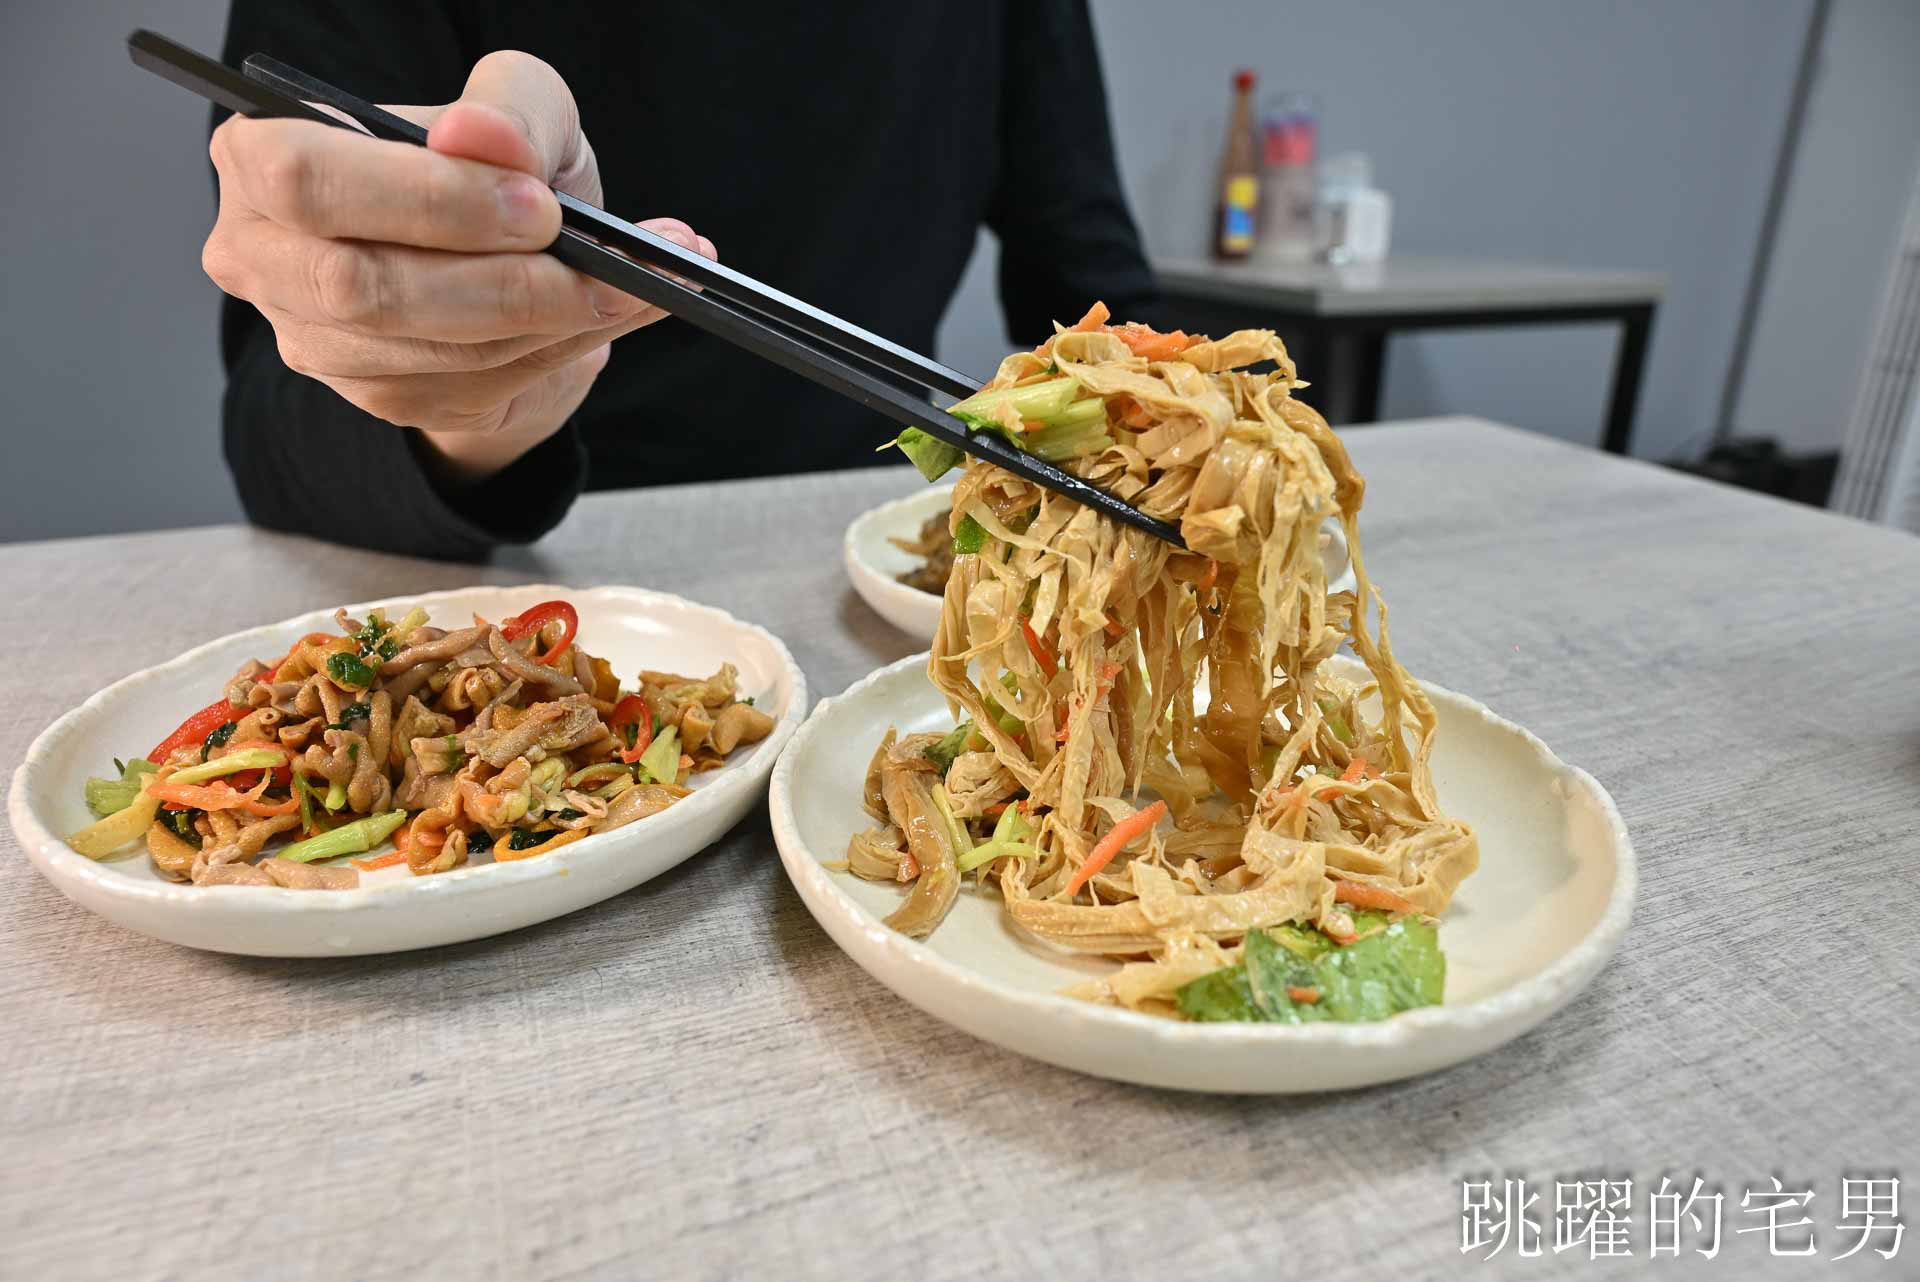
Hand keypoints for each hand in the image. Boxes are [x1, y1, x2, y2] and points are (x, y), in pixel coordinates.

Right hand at [203, 52, 714, 480]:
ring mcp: (320, 342)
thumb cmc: (491, 165)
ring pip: (433, 349)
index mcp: (262, 158)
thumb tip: (484, 138)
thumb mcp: (517, 105)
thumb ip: (510, 107)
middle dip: (502, 280)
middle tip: (601, 261)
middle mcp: (267, 258)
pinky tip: (613, 313)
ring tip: (642, 282)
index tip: (538, 204)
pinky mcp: (385, 398)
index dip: (428, 199)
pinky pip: (477, 387)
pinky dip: (560, 350)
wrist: (508, 252)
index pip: (307, 180)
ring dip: (554, 319)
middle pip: (363, 286)